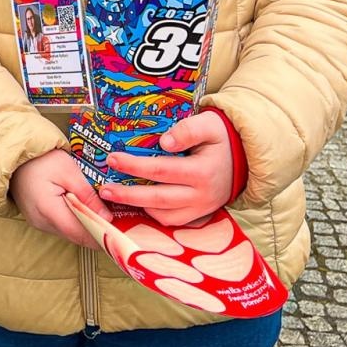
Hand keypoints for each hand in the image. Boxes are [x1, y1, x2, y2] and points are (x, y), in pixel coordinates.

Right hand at [10, 149, 111, 248]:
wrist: (17, 156)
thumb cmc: (42, 159)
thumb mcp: (69, 172)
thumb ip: (88, 196)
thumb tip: (107, 218)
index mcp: (49, 211)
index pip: (81, 234)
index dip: (103, 236)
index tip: (122, 234)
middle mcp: (43, 223)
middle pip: (77, 236)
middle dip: (99, 232)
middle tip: (120, 224)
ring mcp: (39, 223)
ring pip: (71, 233)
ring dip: (88, 227)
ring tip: (108, 217)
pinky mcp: (39, 219)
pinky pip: (63, 226)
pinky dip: (77, 222)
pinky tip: (89, 212)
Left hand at [100, 110, 233, 226]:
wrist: (243, 158)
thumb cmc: (221, 138)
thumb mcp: (210, 125)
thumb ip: (188, 130)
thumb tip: (164, 142)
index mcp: (203, 171)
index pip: (161, 170)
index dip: (134, 166)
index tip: (112, 158)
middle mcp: (201, 195)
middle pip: (157, 198)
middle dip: (127, 194)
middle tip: (103, 188)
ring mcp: (200, 208)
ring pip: (163, 215)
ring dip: (137, 207)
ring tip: (114, 196)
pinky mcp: (198, 216)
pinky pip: (171, 221)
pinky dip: (152, 214)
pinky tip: (136, 202)